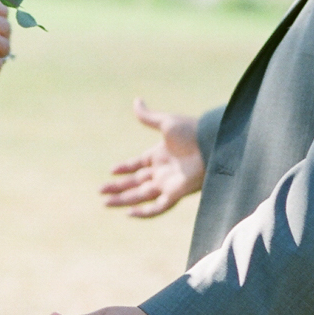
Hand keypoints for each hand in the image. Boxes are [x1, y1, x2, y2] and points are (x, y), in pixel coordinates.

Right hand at [99, 98, 204, 216]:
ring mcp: (168, 183)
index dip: (124, 169)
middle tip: (100, 191)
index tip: (111, 171)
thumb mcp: (166, 123)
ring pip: (141, 196)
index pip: (137, 165)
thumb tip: (136, 101)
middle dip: (118, 188)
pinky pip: (158, 208)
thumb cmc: (193, 131)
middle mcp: (162, 171)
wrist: (213, 143)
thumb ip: (148, 116)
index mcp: (159, 154)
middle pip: (135, 182)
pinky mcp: (176, 194)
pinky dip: (144, 213)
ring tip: (105, 203)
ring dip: (123, 200)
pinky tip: (129, 213)